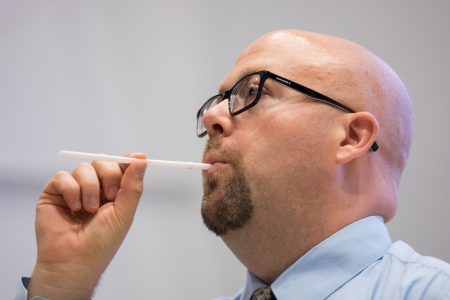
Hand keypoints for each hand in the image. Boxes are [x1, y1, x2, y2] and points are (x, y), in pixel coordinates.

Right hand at [28, 153, 147, 299]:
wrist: (73, 261)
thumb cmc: (101, 242)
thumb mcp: (123, 213)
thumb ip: (132, 186)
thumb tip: (142, 159)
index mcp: (112, 193)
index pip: (120, 167)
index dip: (127, 161)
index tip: (137, 157)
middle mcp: (93, 188)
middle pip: (102, 163)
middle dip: (109, 176)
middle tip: (111, 196)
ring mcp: (73, 189)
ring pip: (83, 168)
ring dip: (90, 188)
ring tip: (88, 210)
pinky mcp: (54, 192)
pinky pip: (62, 176)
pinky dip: (71, 190)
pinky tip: (73, 208)